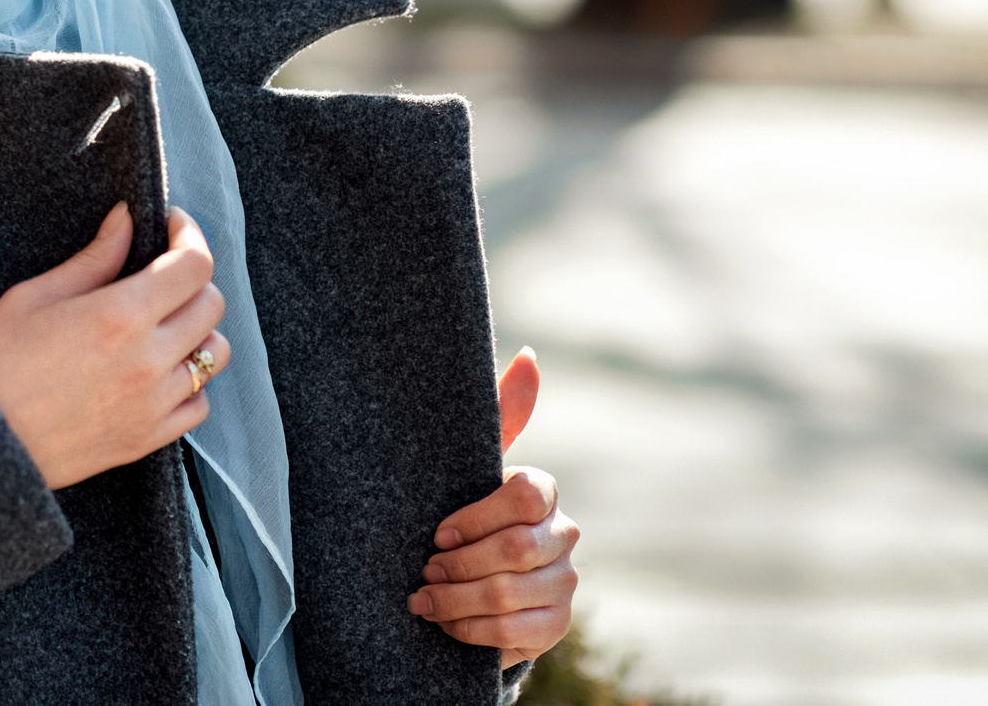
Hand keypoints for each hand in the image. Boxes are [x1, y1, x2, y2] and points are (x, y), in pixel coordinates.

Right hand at [0, 204, 229, 489]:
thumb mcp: (35, 296)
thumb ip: (94, 258)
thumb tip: (125, 220)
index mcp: (120, 315)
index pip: (193, 265)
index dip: (189, 234)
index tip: (172, 226)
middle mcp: (148, 360)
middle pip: (211, 305)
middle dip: (192, 277)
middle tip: (162, 271)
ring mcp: (153, 403)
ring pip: (215, 355)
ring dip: (198, 331)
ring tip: (164, 323)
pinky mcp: (147, 438)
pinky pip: (198, 405)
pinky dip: (191, 382)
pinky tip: (159, 370)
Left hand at [407, 347, 579, 666]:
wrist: (462, 578)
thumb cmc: (459, 509)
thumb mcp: (464, 464)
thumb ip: (497, 414)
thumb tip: (530, 356)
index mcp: (541, 492)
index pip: (525, 496)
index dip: (477, 517)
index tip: (437, 532)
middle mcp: (563, 535)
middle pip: (516, 550)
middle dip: (460, 564)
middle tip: (424, 570)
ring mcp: (564, 582)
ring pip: (511, 593)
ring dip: (457, 600)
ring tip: (423, 599)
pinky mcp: (555, 624)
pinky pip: (516, 632)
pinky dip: (471, 628)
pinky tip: (445, 623)